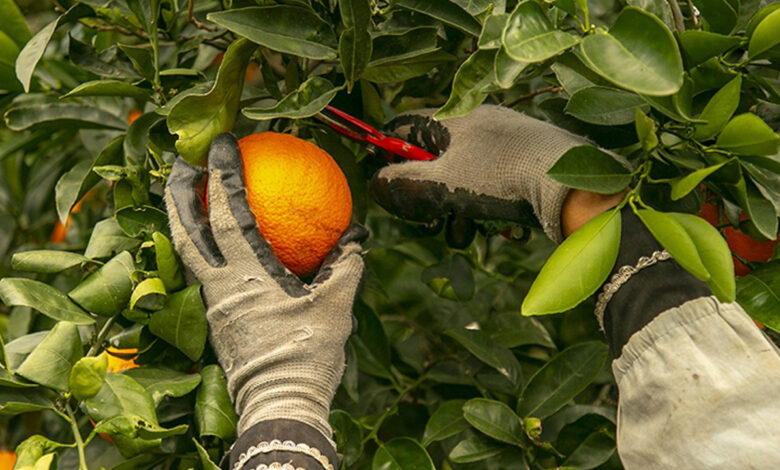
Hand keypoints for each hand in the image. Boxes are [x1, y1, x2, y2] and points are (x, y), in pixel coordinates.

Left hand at [163, 134, 365, 440]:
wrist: (280, 404)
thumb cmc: (307, 355)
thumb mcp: (335, 305)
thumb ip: (345, 265)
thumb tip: (355, 235)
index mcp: (244, 275)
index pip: (226, 212)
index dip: (222, 173)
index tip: (224, 142)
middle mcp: (217, 285)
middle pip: (183, 228)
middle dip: (178, 189)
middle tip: (182, 158)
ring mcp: (211, 303)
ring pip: (185, 250)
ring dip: (182, 216)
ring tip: (188, 191)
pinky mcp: (214, 318)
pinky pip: (201, 270)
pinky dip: (202, 244)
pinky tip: (217, 239)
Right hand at [370, 105, 600, 242]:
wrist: (575, 186)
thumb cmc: (504, 178)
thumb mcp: (443, 186)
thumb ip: (402, 185)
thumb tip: (375, 185)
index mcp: (456, 118)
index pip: (404, 125)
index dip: (388, 153)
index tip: (388, 184)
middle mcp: (481, 123)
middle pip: (434, 158)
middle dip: (428, 195)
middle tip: (431, 220)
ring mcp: (508, 142)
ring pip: (464, 178)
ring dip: (457, 210)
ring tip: (466, 232)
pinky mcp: (529, 162)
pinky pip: (493, 185)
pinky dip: (488, 208)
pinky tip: (498, 227)